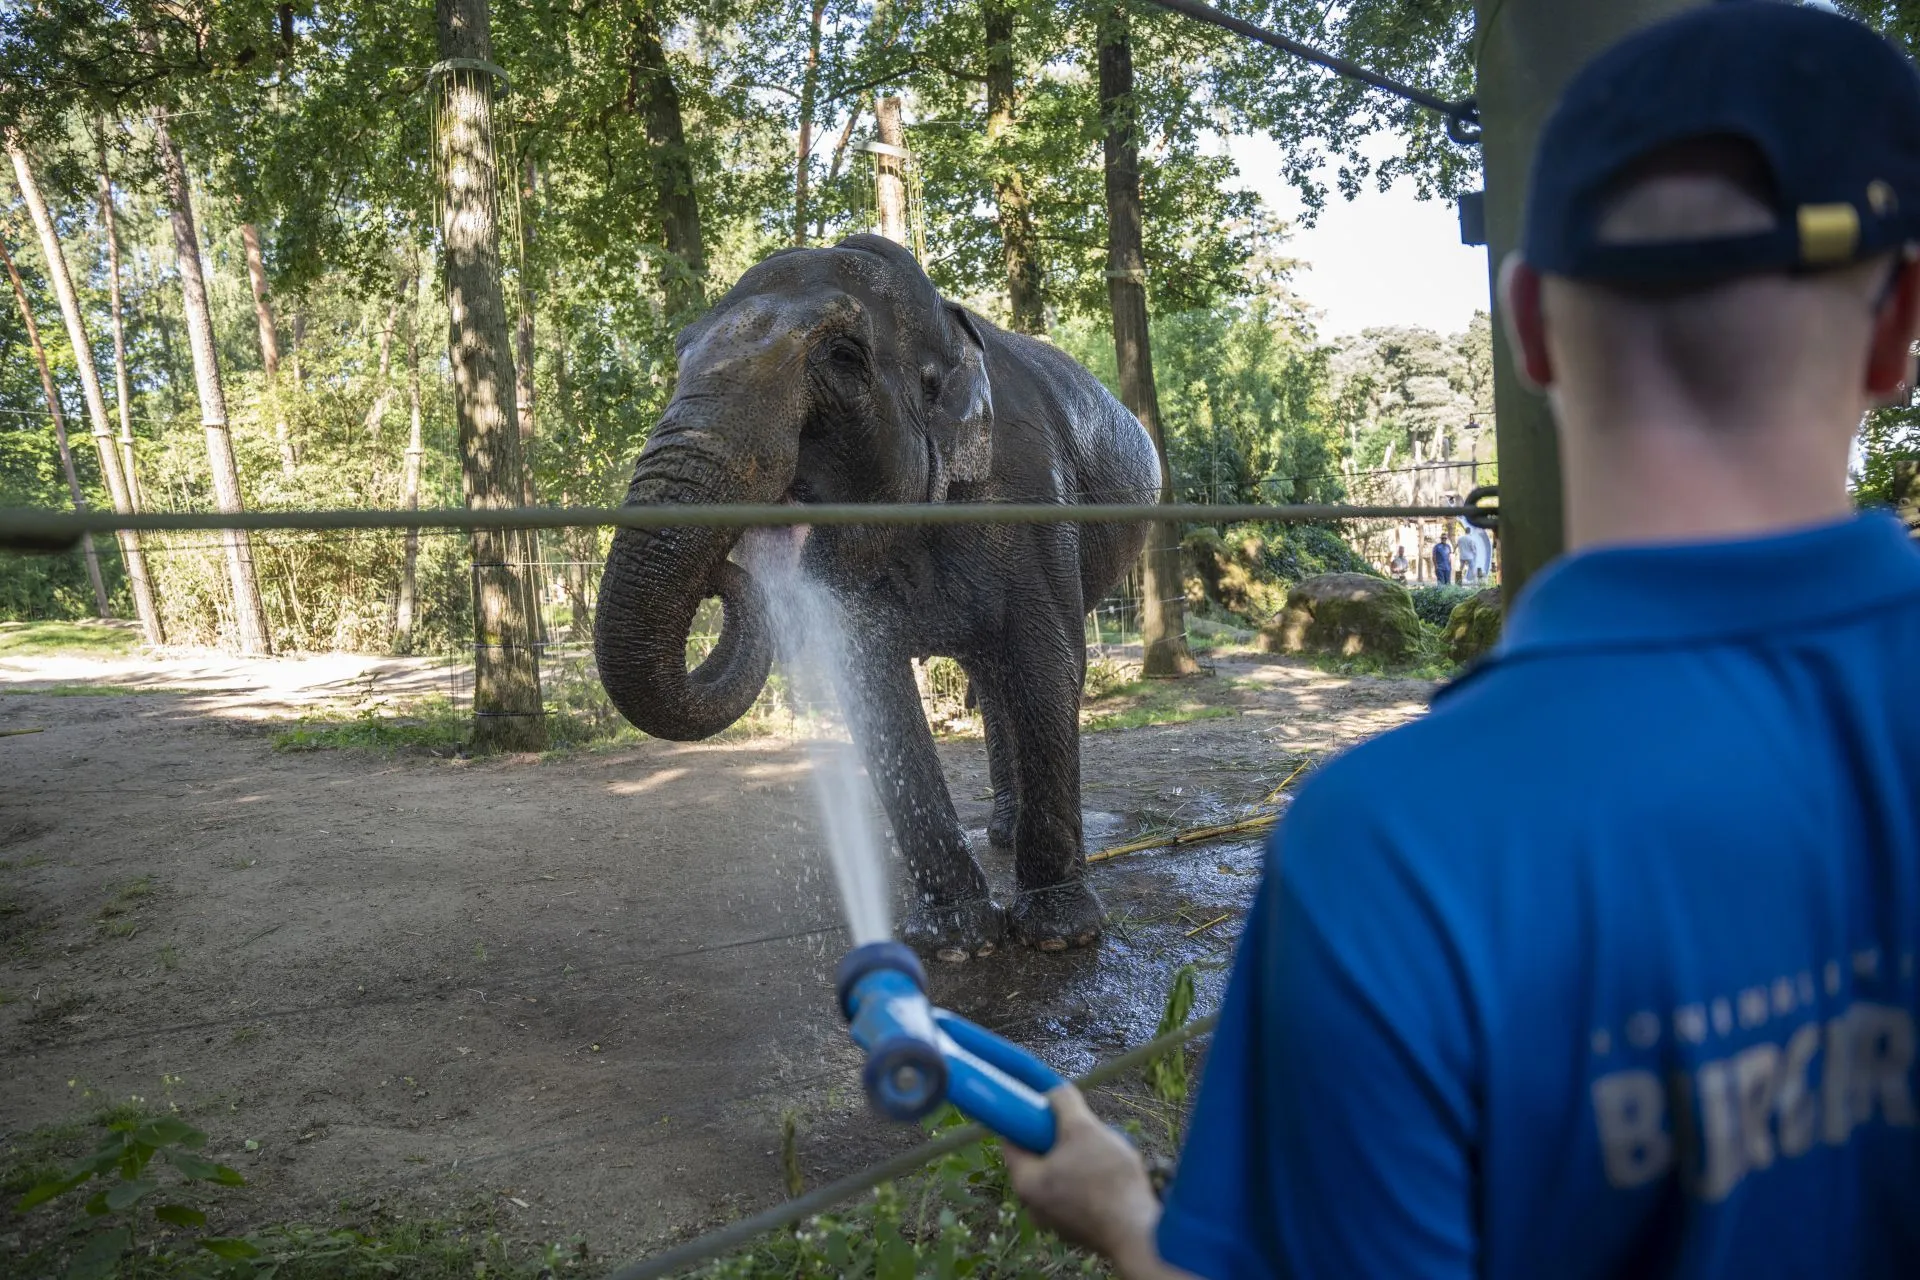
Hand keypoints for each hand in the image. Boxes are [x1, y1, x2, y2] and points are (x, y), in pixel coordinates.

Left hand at [1004, 1085, 1173, 1275]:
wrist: (1139, 1233)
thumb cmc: (1106, 1179)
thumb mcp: (1083, 1129)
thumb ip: (1063, 1104)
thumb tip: (1053, 1092)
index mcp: (1025, 1183)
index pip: (1012, 1141)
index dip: (1028, 1119)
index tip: (1049, 1108)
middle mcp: (1033, 1207)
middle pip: (1039, 1158)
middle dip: (1060, 1139)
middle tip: (1083, 1128)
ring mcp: (1056, 1222)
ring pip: (1061, 1176)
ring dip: (1079, 1159)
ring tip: (1105, 1152)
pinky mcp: (1079, 1231)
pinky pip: (1077, 1195)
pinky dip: (1090, 1182)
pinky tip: (1113, 1177)